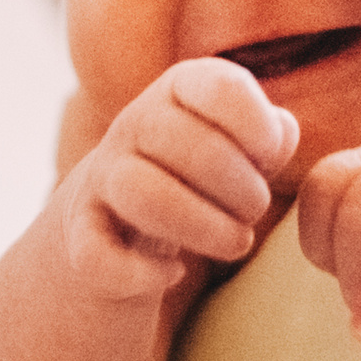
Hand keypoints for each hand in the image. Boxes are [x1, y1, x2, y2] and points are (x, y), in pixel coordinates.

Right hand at [65, 58, 299, 301]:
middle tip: (254, 212)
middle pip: (192, 148)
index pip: (223, 88)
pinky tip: (173, 271)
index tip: (267, 160)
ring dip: (203, 229)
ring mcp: (101, 176)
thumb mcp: (242, 144)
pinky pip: (97, 254)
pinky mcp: (80, 231)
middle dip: (244, 192)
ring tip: (233, 242)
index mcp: (180, 88)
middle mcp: (134, 122)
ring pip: (141, 193)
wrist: (119, 213)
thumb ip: (273, 135)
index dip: (259, 130)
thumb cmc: (203, 173)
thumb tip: (280, 135)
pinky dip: (143, 273)